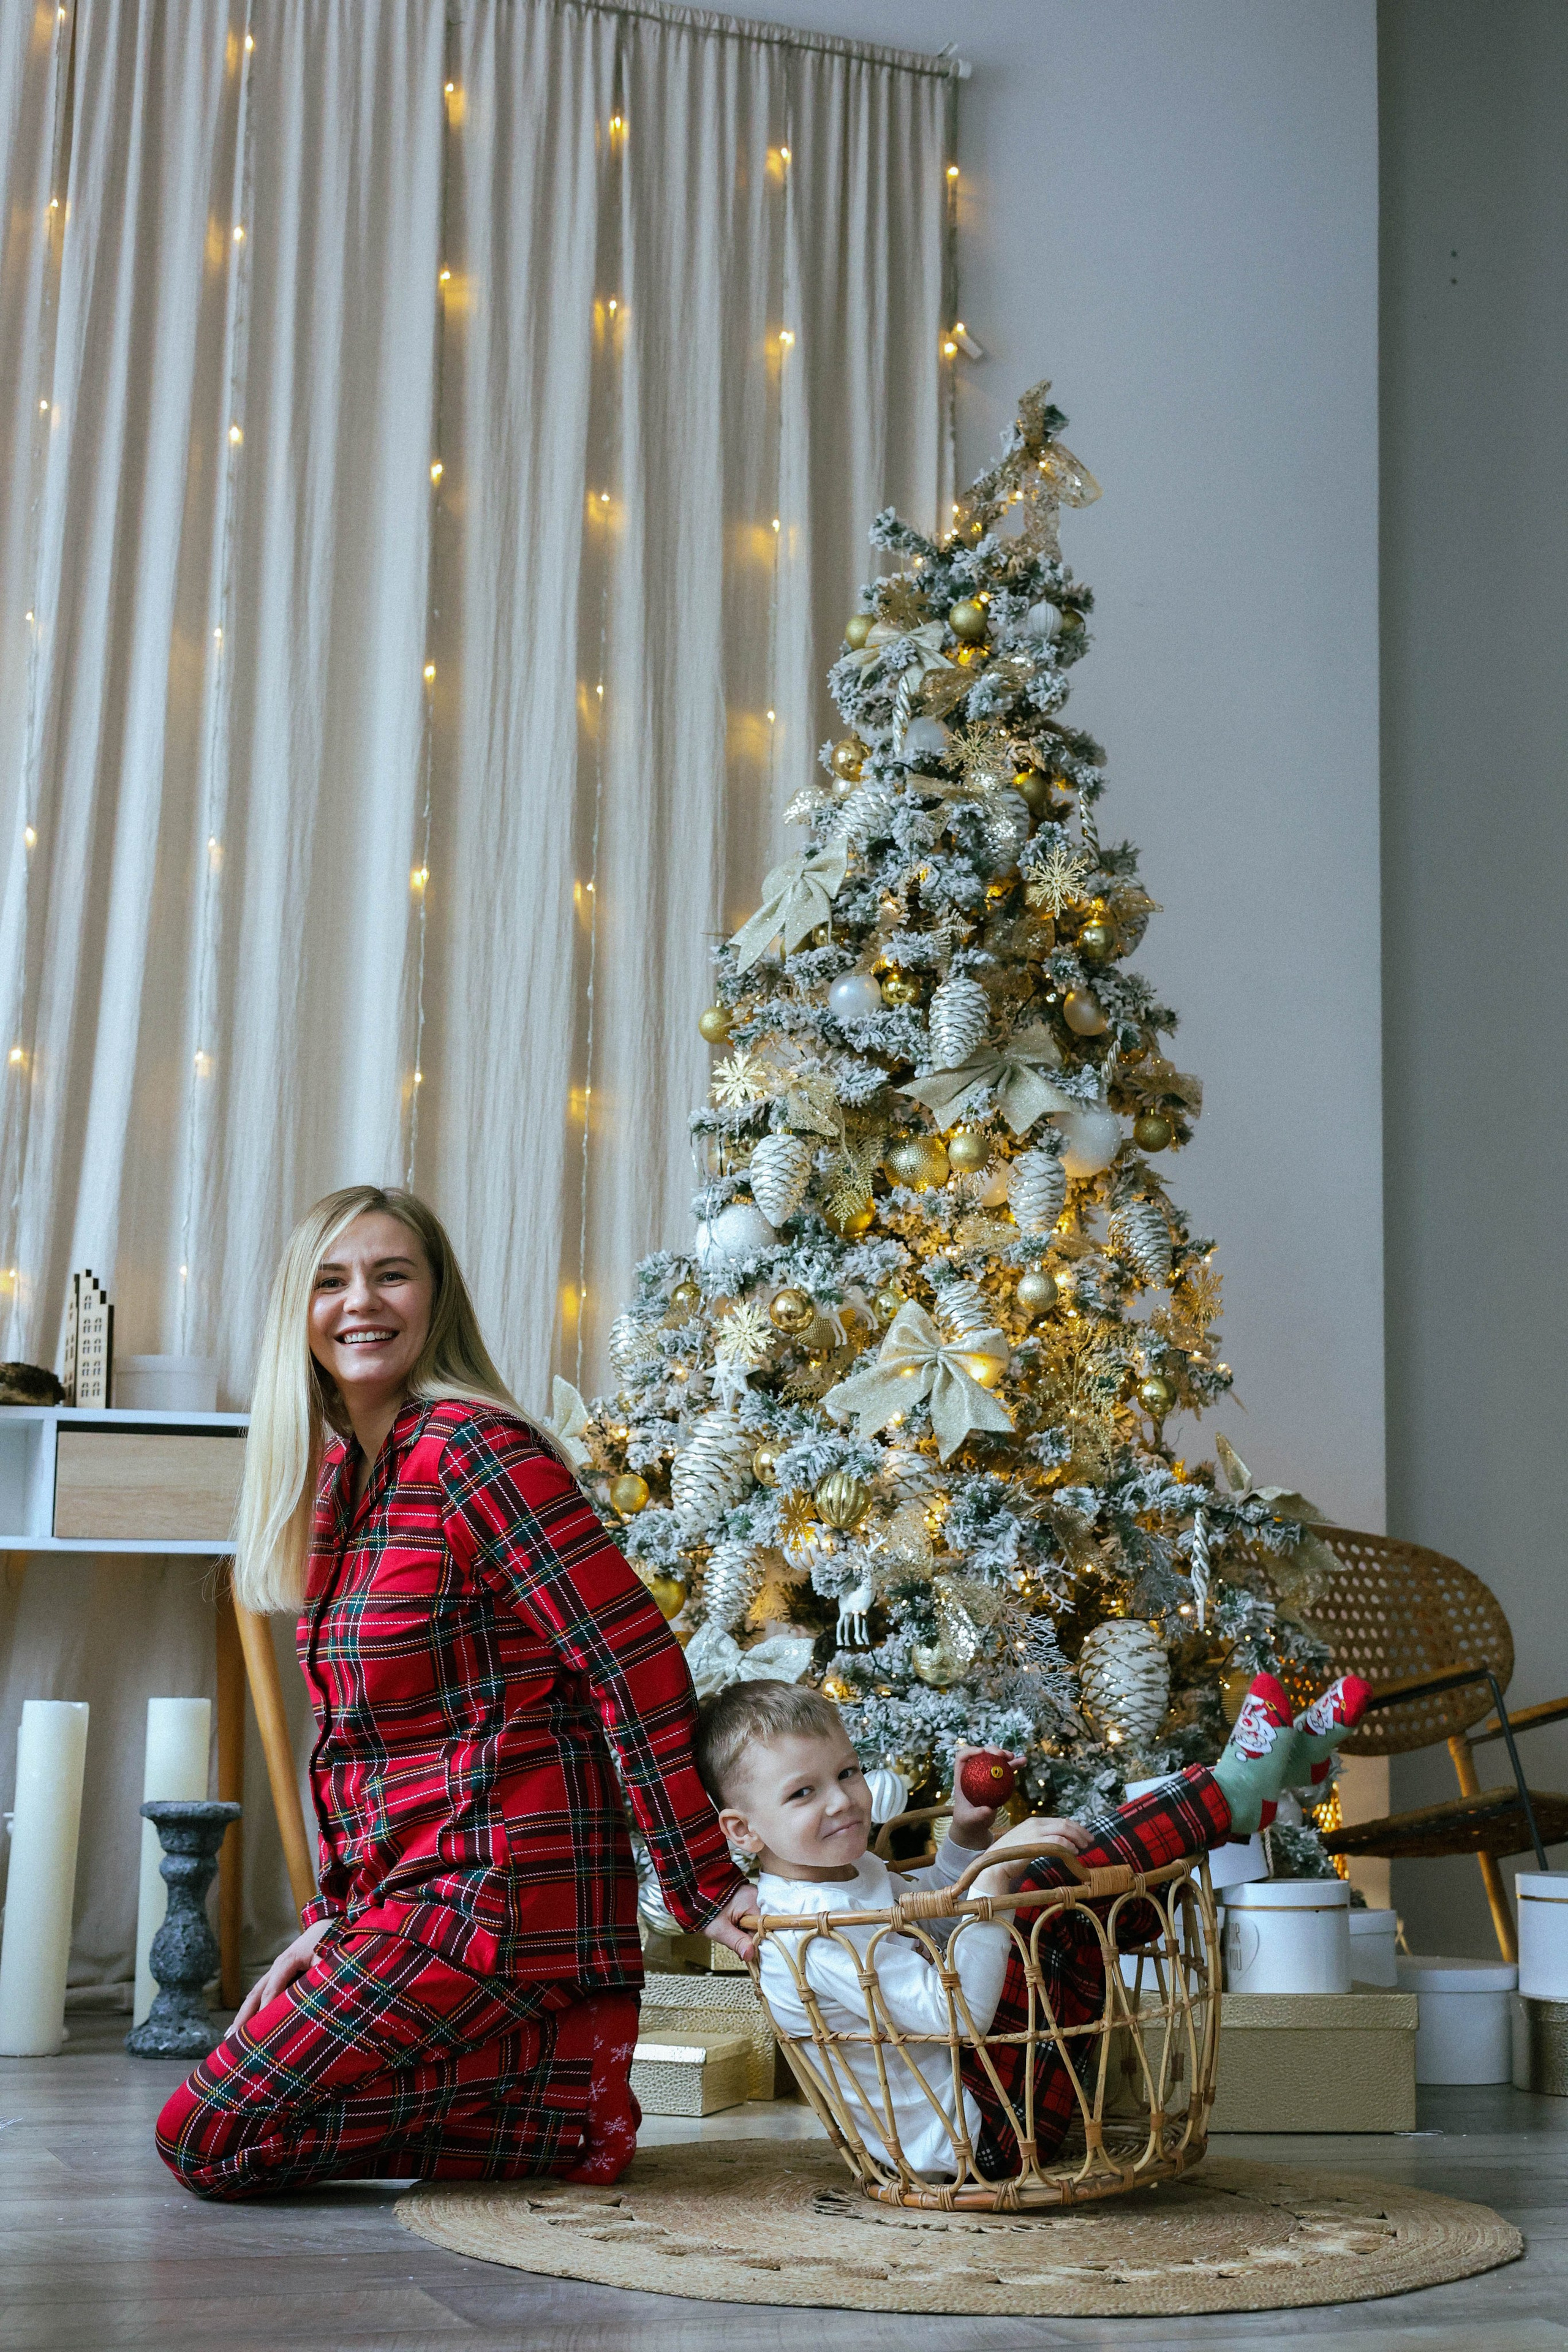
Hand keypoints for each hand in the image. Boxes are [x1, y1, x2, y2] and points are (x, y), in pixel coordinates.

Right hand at [229, 1918, 331, 2035]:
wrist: (325, 1925)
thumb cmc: (328, 1940)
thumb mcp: (328, 1957)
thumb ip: (321, 1975)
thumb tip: (319, 1997)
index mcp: (286, 1962)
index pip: (271, 1991)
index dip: (265, 2010)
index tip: (261, 2031)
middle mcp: (276, 1968)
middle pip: (255, 1994)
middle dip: (244, 2016)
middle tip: (233, 2039)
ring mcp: (274, 1972)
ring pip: (254, 1995)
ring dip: (243, 2014)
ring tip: (231, 2036)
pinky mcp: (278, 1976)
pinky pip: (261, 1994)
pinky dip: (252, 2008)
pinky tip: (245, 2023)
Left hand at [701, 1878, 759, 1963]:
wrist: (695, 1893)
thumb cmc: (706, 1909)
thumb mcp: (720, 1929)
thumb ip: (737, 1942)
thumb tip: (751, 1955)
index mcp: (753, 1900)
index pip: (763, 1927)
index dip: (755, 1942)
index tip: (747, 1952)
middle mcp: (756, 1896)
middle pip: (761, 1925)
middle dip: (749, 1937)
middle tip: (735, 1941)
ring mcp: (753, 1897)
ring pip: (756, 1922)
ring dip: (746, 1932)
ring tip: (732, 1932)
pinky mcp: (748, 1900)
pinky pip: (752, 1917)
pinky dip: (744, 1925)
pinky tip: (734, 1927)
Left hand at [948, 1744, 1026, 1849]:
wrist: (976, 1824)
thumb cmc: (968, 1821)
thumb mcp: (970, 1819)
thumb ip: (978, 1815)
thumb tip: (989, 1809)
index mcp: (962, 1777)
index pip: (962, 1758)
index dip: (970, 1751)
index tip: (982, 1752)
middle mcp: (974, 1772)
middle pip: (981, 1755)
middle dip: (991, 1750)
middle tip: (1001, 1755)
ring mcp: (986, 1775)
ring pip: (995, 1759)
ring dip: (1004, 1754)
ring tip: (1013, 1756)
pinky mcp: (996, 1780)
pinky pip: (1006, 1770)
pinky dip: (1014, 1764)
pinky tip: (1023, 1760)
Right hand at [970, 1818, 1090, 1901]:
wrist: (994, 1862)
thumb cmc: (1011, 1855)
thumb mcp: (1027, 1842)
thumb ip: (1041, 1839)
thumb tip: (1060, 1843)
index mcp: (1034, 1821)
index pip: (1061, 1820)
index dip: (1076, 1827)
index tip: (1085, 1835)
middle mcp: (1035, 1823)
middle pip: (1065, 1823)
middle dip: (1080, 1831)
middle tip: (1090, 1840)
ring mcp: (1035, 1831)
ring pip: (1063, 1829)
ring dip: (1077, 1838)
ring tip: (1083, 1847)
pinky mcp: (1035, 1842)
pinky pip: (1057, 1841)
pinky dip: (1068, 1845)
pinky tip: (1073, 1852)